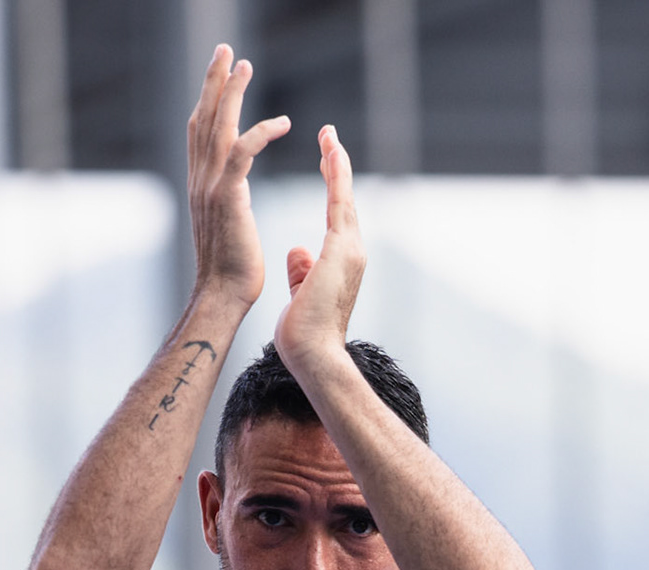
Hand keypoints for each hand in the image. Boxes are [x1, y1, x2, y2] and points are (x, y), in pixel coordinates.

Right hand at [187, 46, 289, 307]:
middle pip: (203, 118)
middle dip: (214, 81)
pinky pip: (242, 152)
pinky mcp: (228, 197)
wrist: (222, 295)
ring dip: (231, 93)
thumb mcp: (226, 226)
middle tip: (225, 50)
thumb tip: (231, 195)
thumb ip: (226, 202)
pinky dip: (259, 132)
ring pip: (219, 127)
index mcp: (201, 185)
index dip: (208, 100)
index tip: (218, 74)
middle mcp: (200, 179)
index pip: (200, 131)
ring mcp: (211, 187)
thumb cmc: (231, 271)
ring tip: (244, 64)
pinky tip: (282, 121)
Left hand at [273, 125, 366, 370]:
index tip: (326, 159)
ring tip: (329, 136)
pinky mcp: (341, 250)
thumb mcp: (301, 292)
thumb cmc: (304, 333)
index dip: (332, 183)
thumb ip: (303, 268)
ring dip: (338, 163)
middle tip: (330, 136)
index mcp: (341, 260)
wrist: (313, 354)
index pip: (338, 213)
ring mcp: (350, 249)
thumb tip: (297, 251)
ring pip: (345, 196)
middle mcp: (352, 250)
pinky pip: (340, 203)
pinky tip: (330, 153)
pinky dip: (336, 176)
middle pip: (346, 198)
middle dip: (337, 165)